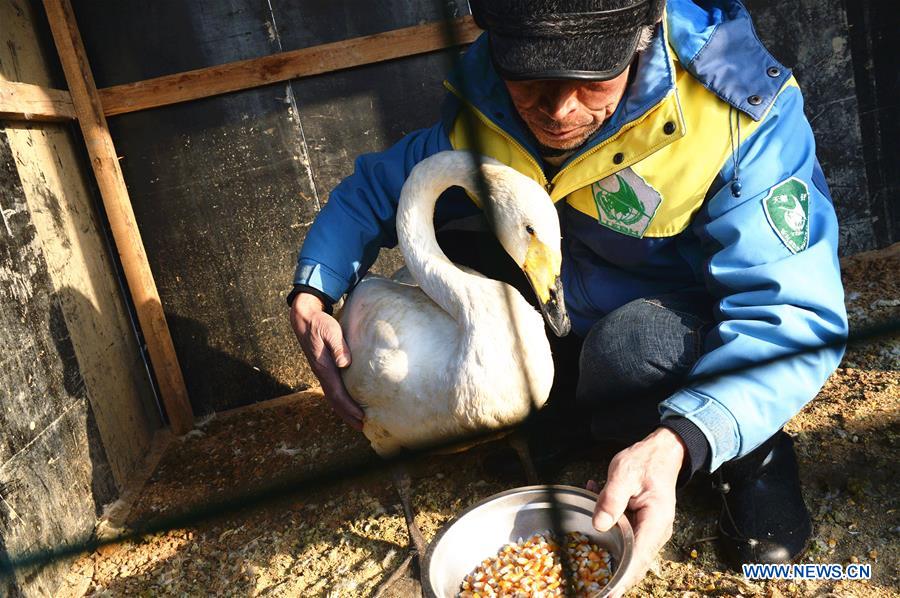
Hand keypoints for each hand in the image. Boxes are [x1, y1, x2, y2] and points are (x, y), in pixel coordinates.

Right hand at [290, 292, 363, 429]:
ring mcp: (321, 372)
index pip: (337, 393)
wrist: (304, 319)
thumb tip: (344, 363)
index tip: (361, 417)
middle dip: (347, 414)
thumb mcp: (330, 331)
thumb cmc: (320, 323)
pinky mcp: (323, 368)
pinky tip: (347, 402)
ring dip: (343, 410)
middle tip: (361, 427)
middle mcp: (321, 373)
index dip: (349, 407)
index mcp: (324, 368)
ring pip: (332, 396)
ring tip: (356, 420)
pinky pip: (332, 389)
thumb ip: (338, 346)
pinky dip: (340, 400)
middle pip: (334, 400)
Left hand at [586, 427, 684, 596]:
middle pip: (635, 563)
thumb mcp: (624, 473)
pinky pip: (625, 538)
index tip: (608, 593)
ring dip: (608, 553)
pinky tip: (593, 512)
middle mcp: (656, 532)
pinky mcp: (642, 528)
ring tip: (588, 561)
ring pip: (628, 553)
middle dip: (614, 576)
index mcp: (655, 521)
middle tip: (593, 588)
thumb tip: (599, 525)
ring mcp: (650, 531)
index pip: (639, 557)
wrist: (662, 453)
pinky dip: (609, 533)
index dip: (623, 579)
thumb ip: (611, 499)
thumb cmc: (645, 461)